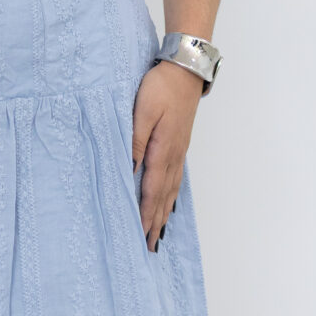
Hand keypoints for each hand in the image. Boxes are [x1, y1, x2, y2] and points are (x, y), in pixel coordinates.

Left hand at [132, 59, 202, 250]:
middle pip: (164, 196)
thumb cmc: (161, 88)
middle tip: (150, 246)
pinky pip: (175, 177)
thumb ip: (135, 141)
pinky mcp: (180, 143)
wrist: (185, 70)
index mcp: (162, 150)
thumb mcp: (142, 112)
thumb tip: (130, 170)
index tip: (142, 235)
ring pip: (171, 189)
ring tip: (159, 232)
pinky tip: (170, 200)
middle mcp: (174, 155)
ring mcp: (179, 150)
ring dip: (165, 212)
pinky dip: (172, 194)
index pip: (152, 190)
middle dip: (156, 221)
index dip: (147, 214)